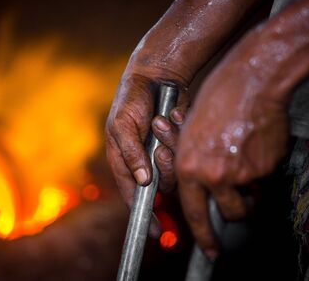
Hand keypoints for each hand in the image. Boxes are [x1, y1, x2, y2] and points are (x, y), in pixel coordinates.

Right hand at [105, 73, 187, 236]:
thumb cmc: (131, 98)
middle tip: (161, 147)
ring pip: (177, 170)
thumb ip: (130, 152)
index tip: (156, 233)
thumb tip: (143, 181)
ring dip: (172, 145)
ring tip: (165, 121)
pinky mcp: (178, 144)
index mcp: (124, 161)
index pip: (133, 195)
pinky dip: (180, 133)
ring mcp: (162, 153)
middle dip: (165, 167)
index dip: (144, 215)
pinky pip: (186, 151)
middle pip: (161, 184)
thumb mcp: (122, 123)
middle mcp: (144, 162)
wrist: (155, 76)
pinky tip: (174, 114)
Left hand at [174, 32, 290, 258]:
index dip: (204, 235)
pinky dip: (261, 170)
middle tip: (239, 200)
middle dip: (236, 212)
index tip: (211, 248)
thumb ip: (191, 163)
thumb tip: (194, 183)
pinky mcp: (265, 166)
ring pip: (250, 198)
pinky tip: (255, 147)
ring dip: (250, 190)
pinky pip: (264, 179)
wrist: (250, 83)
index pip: (194, 213)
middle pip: (230, 214)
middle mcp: (213, 175)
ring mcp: (242, 172)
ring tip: (246, 163)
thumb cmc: (216, 102)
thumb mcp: (189, 132)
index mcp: (189, 168)